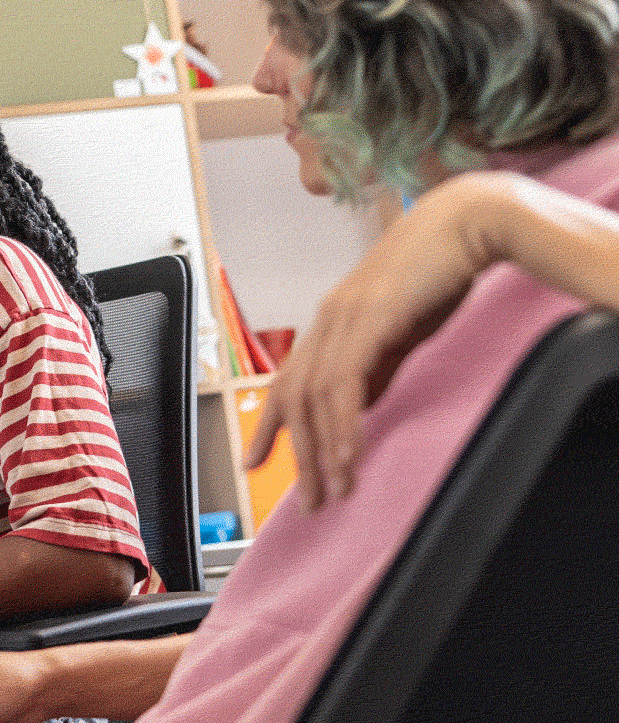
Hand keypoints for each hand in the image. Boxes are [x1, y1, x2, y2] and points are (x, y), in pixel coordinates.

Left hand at [244, 177, 489, 509]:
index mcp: (331, 321)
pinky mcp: (367, 317)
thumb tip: (360, 405)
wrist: (467, 222)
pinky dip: (344, 424)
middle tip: (308, 500)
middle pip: (295, 399)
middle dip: (298, 455)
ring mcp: (342, 317)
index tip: (254, 462)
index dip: (268, 426)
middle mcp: (327, 319)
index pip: (288, 382)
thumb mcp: (402, 329)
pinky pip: (344, 383)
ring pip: (315, 397)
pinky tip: (348, 455)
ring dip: (324, 450)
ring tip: (334, 489)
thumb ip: (378, 366)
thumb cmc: (439, 270)